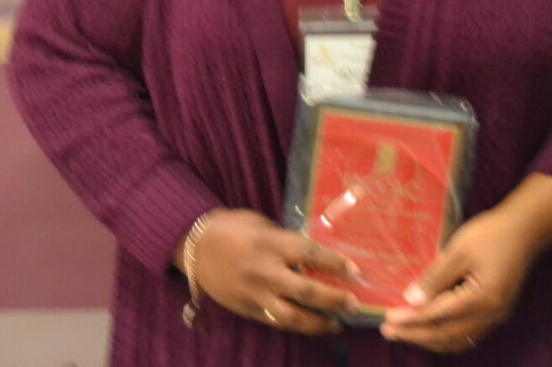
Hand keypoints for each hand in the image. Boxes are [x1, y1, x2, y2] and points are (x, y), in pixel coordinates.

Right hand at [181, 209, 361, 336]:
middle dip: (334, 299)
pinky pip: (275, 321)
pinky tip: (311, 325)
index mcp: (270, 243)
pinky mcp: (246, 309)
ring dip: (318, 322)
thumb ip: (287, 240)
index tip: (356, 272)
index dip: (336, 264)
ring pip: (291, 315)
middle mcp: (264, 270)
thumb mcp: (263, 225)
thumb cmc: (233, 228)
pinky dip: (296, 326)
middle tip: (354, 304)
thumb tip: (315, 255)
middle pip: (306, 290)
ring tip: (337, 324)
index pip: (311, 254)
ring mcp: (254, 293)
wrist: (195, 246)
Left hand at [379, 174, 551, 353]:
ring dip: (429, 340)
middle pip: (447, 336)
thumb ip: (435, 277)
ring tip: (405, 334)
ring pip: (458, 341)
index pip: (438, 315)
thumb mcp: (459, 249)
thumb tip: (411, 300)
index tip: (388, 319)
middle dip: (415, 335)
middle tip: (388, 331)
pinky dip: (446, 337)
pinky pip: (468, 335)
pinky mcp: (497, 313)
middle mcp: (491, 315)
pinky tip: (431, 330)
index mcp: (482, 298)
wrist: (526, 229)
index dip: (411, 319)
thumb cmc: (492, 233)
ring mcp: (496, 317)